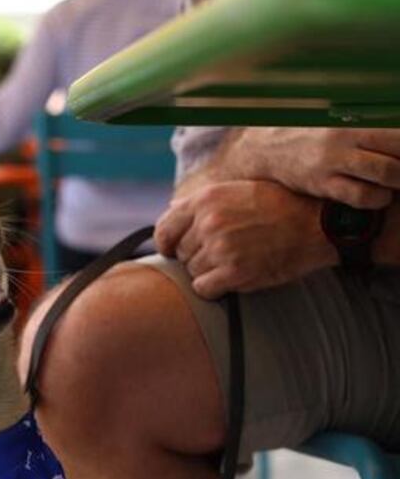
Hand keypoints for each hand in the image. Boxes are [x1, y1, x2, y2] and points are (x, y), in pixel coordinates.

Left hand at [155, 180, 336, 299]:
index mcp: (206, 199)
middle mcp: (209, 222)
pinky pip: (204, 289)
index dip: (166, 243)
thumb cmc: (279, 206)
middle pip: (180, 253)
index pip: (164, 228)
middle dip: (196, 256)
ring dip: (209, 272)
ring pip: (193, 272)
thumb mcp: (238, 189)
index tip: (172, 250)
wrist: (314, 224)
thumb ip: (204, 200)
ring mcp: (221, 247)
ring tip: (234, 260)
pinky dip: (214, 288)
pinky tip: (232, 278)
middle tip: (222, 253)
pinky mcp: (234, 272)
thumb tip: (173, 206)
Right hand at [229, 127, 399, 208]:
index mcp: (354, 121)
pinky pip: (359, 195)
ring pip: (383, 172)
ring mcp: (333, 162)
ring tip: (397, 184)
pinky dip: (377, 199)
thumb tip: (396, 137)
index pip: (397, 132)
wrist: (268, 150)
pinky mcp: (322, 184)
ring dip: (398, 182)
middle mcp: (344, 139)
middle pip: (396, 150)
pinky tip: (380, 198)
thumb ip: (369, 128)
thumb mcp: (339, 123)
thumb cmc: (312, 137)